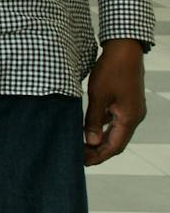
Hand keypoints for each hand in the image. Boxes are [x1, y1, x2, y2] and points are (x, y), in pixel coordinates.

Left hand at [84, 38, 146, 165]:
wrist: (125, 50)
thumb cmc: (111, 70)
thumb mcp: (98, 95)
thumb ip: (93, 119)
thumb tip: (89, 142)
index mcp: (129, 118)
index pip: (114, 146)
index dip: (98, 156)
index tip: (82, 163)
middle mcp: (133, 117)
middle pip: (116, 142)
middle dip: (98, 151)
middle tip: (79, 157)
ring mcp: (131, 110)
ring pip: (115, 132)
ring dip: (99, 140)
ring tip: (81, 146)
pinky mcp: (126, 103)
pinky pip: (114, 121)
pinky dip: (101, 128)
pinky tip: (87, 129)